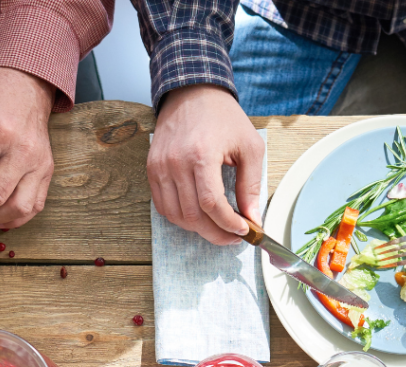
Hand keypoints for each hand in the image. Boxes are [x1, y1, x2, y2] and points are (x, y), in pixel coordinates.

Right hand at [147, 84, 263, 244]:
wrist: (192, 92)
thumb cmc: (223, 117)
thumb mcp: (248, 146)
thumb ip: (251, 185)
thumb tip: (253, 219)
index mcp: (202, 154)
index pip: (212, 204)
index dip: (228, 224)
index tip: (243, 230)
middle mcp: (176, 163)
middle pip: (193, 216)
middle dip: (215, 233)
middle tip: (231, 237)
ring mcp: (160, 167)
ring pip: (176, 216)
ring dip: (197, 229)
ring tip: (216, 227)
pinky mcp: (152, 169)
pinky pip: (163, 206)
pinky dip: (180, 217)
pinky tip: (197, 215)